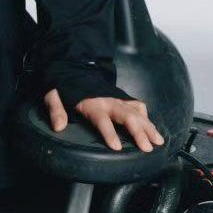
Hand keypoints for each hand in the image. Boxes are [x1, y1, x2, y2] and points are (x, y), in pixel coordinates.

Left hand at [42, 88, 164, 152]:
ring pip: (137, 112)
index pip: (102, 120)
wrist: (73, 66)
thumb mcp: (54, 94)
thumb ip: (56, 109)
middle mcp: (108, 101)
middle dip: (139, 132)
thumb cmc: (65, 84)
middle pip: (127, 116)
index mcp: (91, 103)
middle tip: (147, 147)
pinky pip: (137, 106)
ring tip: (158, 141)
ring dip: (149, 126)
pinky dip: (146, 116)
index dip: (109, 133)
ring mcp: (117, 99)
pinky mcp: (121, 98)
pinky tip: (152, 128)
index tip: (117, 147)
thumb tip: (58, 126)